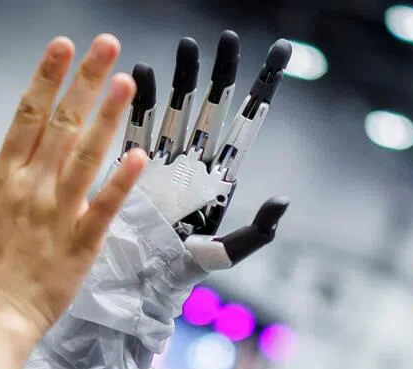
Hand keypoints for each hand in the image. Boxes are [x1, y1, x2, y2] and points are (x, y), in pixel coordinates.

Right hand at [0, 34, 147, 349]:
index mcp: (4, 178)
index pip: (28, 115)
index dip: (46, 78)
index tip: (63, 46)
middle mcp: (32, 188)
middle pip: (62, 125)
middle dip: (84, 82)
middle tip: (106, 46)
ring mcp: (58, 214)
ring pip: (85, 157)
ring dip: (106, 117)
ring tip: (125, 83)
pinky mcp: (81, 243)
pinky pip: (104, 207)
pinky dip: (120, 182)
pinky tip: (138, 156)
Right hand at [122, 32, 290, 266]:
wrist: (135, 284)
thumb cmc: (179, 274)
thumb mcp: (223, 256)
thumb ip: (255, 232)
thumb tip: (281, 201)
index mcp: (220, 176)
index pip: (246, 124)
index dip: (263, 88)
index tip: (281, 53)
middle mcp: (195, 162)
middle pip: (213, 106)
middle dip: (222, 72)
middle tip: (228, 39)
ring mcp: (163, 160)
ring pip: (177, 107)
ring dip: (182, 77)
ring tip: (187, 46)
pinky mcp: (131, 164)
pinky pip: (137, 124)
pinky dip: (140, 100)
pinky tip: (142, 74)